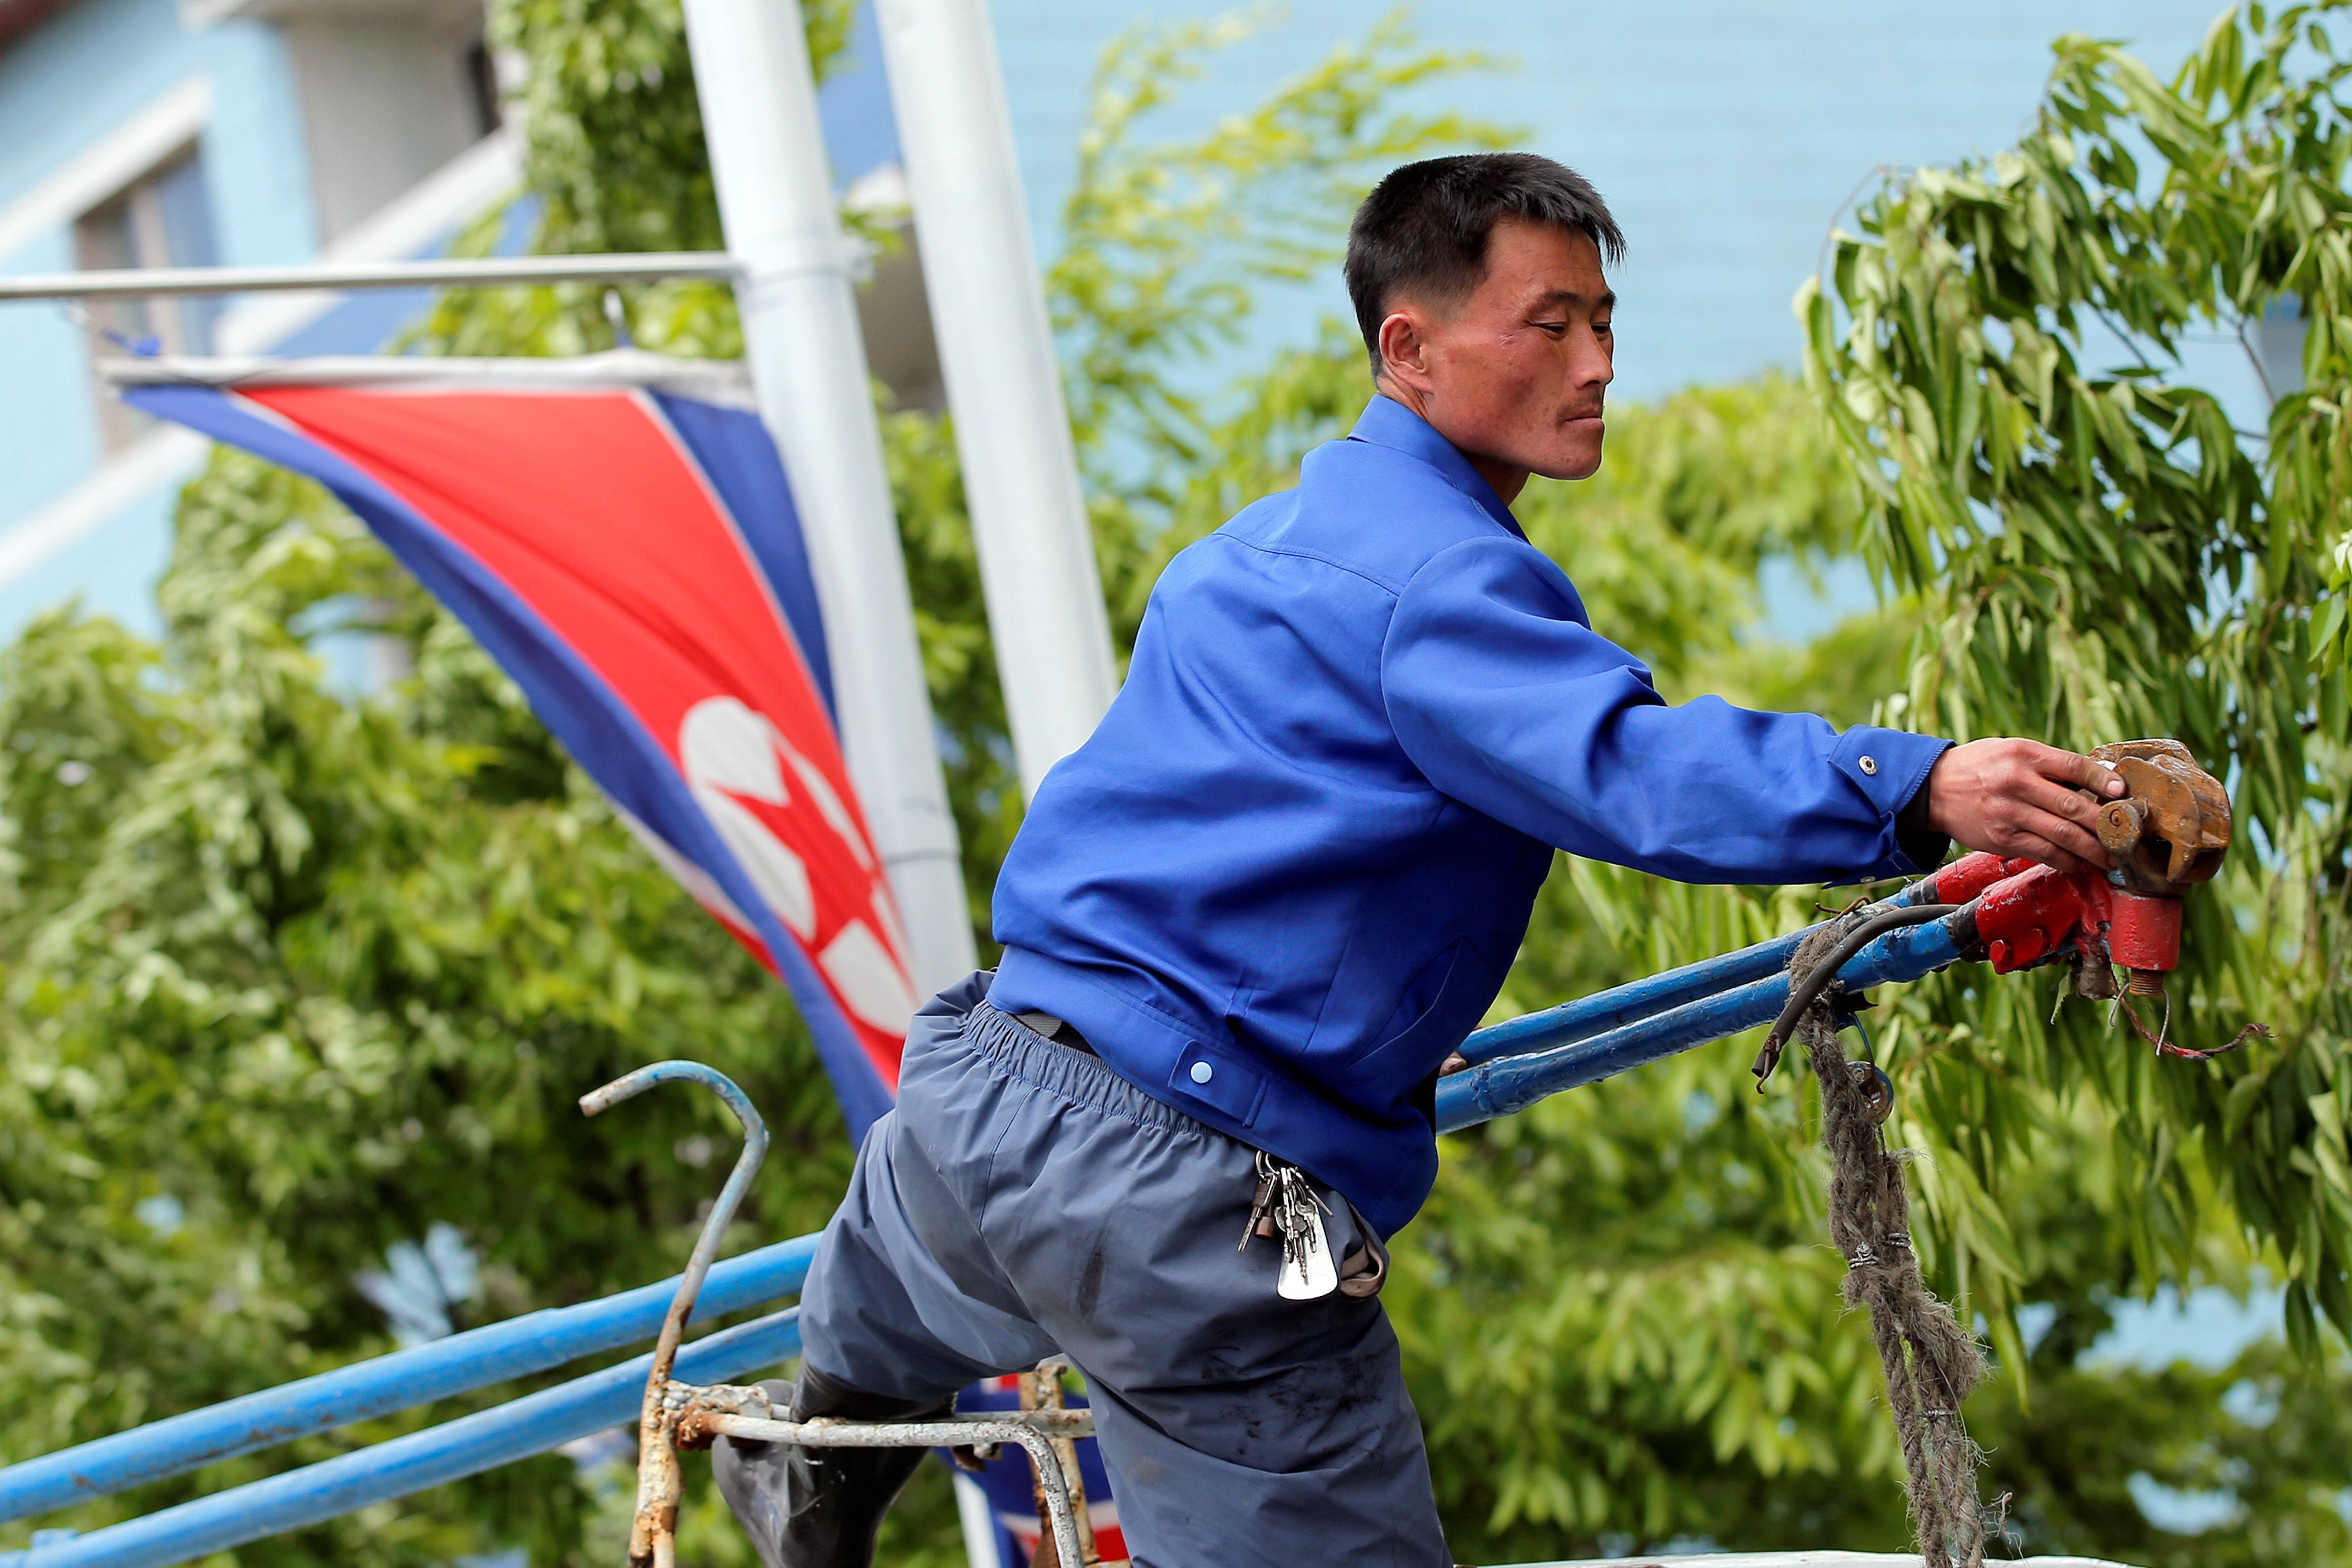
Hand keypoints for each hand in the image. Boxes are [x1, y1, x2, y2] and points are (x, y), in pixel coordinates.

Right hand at [1922, 738, 2125, 874]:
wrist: (1933, 790)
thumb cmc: (1980, 767)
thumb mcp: (2012, 750)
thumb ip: (2050, 764)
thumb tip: (2098, 783)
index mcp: (2024, 755)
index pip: (2075, 767)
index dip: (2104, 782)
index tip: (2124, 793)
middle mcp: (2017, 783)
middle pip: (2074, 806)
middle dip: (2106, 824)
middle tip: (2127, 835)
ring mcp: (2009, 814)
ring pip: (2063, 835)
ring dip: (2093, 850)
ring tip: (2111, 857)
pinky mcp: (2002, 839)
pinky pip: (2043, 853)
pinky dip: (2067, 861)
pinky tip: (2080, 863)